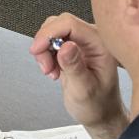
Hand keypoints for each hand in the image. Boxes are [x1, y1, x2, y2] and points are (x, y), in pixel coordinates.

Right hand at [29, 13, 127, 138]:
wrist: (100, 114)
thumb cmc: (98, 105)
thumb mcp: (84, 90)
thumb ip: (75, 68)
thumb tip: (65, 46)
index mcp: (101, 45)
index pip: (70, 24)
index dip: (49, 33)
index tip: (37, 48)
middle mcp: (92, 39)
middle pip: (59, 24)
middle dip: (45, 44)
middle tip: (46, 66)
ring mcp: (82, 42)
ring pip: (53, 31)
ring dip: (44, 50)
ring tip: (51, 71)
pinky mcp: (73, 47)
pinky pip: (52, 40)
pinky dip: (46, 54)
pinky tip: (53, 69)